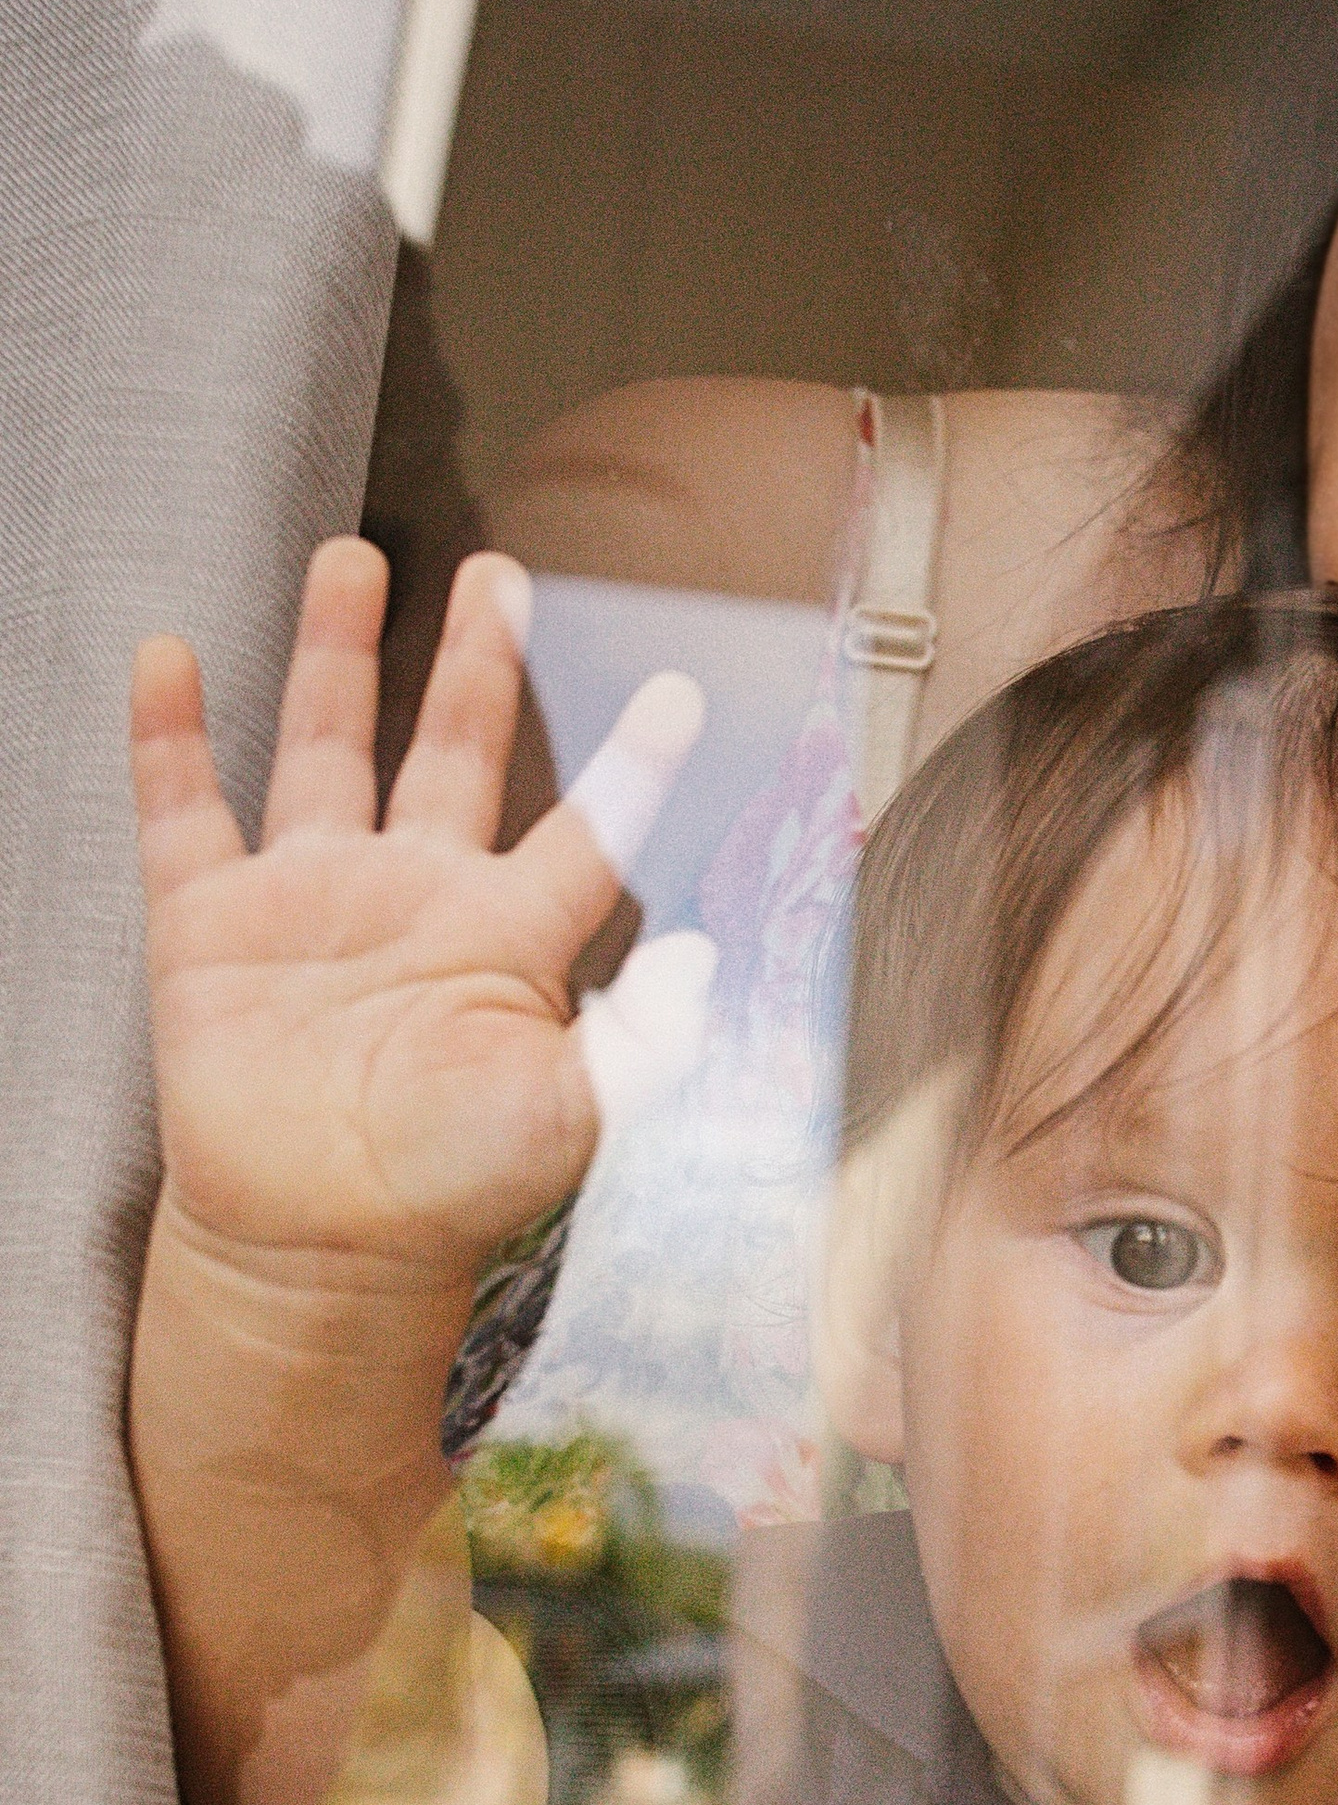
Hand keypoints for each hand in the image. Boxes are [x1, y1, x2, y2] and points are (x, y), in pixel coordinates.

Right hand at [131, 536, 700, 1294]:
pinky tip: (170, 656)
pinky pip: (185, 811)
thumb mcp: (573, 1116)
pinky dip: (171, 737)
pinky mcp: (210, 926)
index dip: (633, 764)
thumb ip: (643, 1040)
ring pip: (328, 744)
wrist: (319, 1247)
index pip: (588, 829)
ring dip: (339, 651)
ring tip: (351, 556)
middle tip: (498, 571)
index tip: (677, 691)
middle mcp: (416, 897)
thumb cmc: (450, 1191)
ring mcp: (311, 900)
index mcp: (509, 937)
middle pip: (456, 749)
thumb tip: (701, 958)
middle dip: (478, 659)